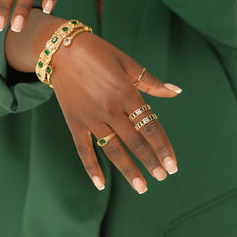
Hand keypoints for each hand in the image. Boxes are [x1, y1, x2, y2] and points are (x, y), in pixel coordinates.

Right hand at [50, 32, 180, 193]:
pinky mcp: (75, 122)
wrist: (60, 49)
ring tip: (142, 187)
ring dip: (128, 170)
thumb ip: (151, 81)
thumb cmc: (98, 52)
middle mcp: (110, 109)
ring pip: (113, 149)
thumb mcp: (127, 62)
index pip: (150, 125)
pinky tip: (100, 185)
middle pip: (135, 141)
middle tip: (163, 177)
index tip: (173, 164)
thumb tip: (177, 91)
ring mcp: (91, 118)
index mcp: (126, 92)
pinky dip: (91, 168)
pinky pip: (83, 149)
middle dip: (151, 161)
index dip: (162, 146)